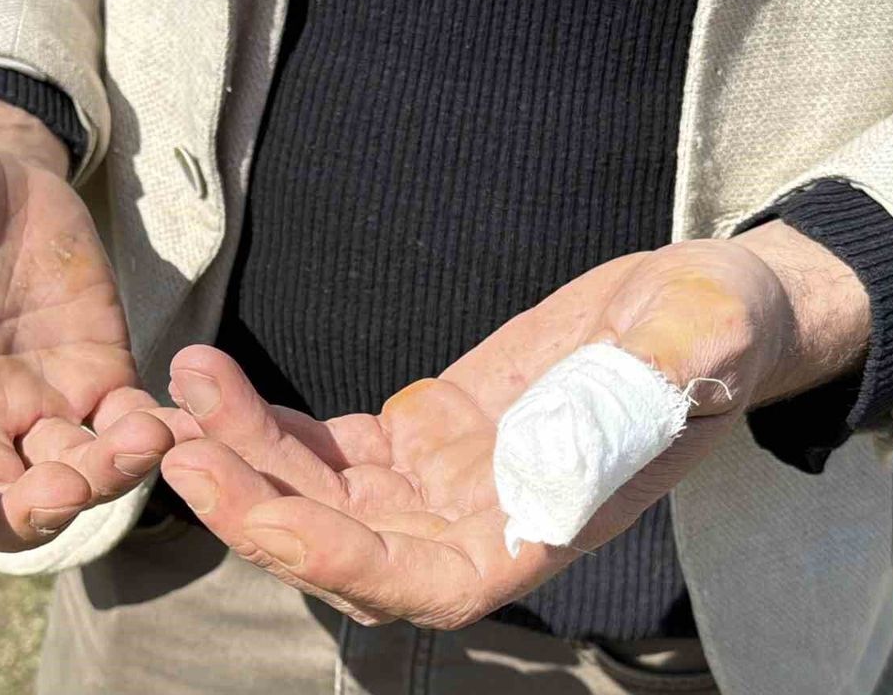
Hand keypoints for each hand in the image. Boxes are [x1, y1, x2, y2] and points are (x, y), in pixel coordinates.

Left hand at [159, 223, 868, 626]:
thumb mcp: (709, 330)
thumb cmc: (717, 326)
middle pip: (342, 549)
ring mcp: (439, 484)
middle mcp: (477, 523)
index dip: (338, 561)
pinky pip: (323, 450)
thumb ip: (680, 365)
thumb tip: (663, 380)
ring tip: (183, 384)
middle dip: (254, 505)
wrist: (694, 306)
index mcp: (541, 529)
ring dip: (243, 452)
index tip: (261, 513)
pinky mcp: (416, 435)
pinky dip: (265, 424)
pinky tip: (213, 384)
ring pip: (317, 497)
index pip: (425, 585)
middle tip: (175, 440)